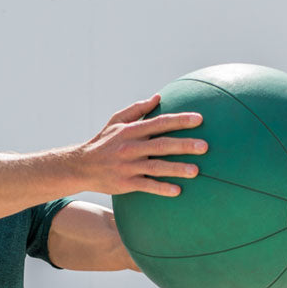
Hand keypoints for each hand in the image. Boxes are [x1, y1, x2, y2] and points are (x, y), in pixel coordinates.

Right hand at [79, 94, 206, 196]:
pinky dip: (161, 188)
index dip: (180, 120)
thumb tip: (158, 96)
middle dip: (184, 145)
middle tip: (205, 146)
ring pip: (157, 167)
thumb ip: (137, 109)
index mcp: (131, 131)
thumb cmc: (102, 142)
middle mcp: (131, 148)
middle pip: (162, 145)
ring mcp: (129, 167)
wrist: (81, 167)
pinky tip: (177, 191)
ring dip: (177, 169)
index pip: (160, 123)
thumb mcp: (115, 121)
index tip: (199, 119)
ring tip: (196, 171)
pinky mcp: (126, 184)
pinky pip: (147, 186)